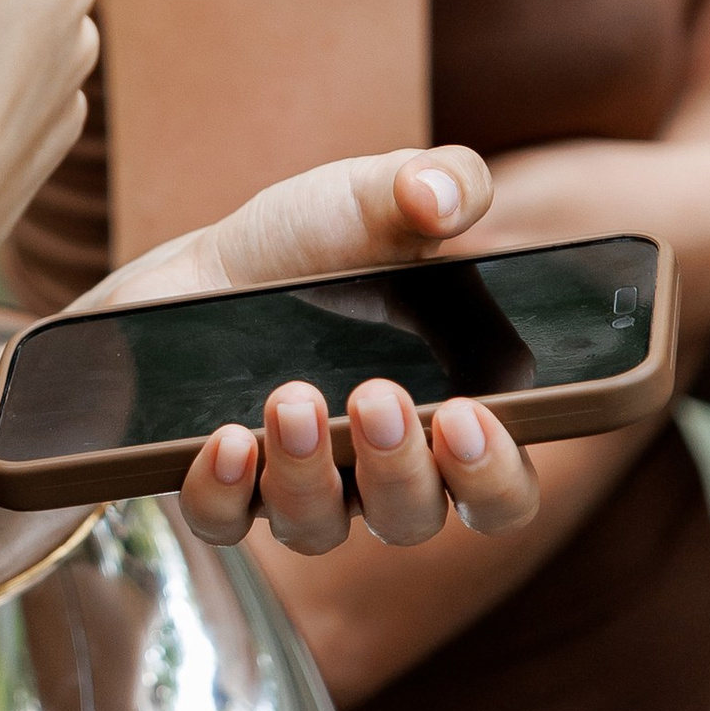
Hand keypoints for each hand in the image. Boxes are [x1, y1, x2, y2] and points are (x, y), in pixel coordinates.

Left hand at [85, 146, 538, 556]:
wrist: (208, 264)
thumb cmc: (319, 242)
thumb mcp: (380, 195)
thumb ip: (440, 183)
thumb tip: (441, 199)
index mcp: (448, 417)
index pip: (501, 488)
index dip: (495, 472)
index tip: (470, 415)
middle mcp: (380, 472)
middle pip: (414, 518)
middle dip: (401, 467)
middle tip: (379, 398)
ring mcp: (298, 484)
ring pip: (317, 527)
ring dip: (308, 473)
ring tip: (293, 398)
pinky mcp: (221, 483)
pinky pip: (224, 521)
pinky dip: (224, 490)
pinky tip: (227, 438)